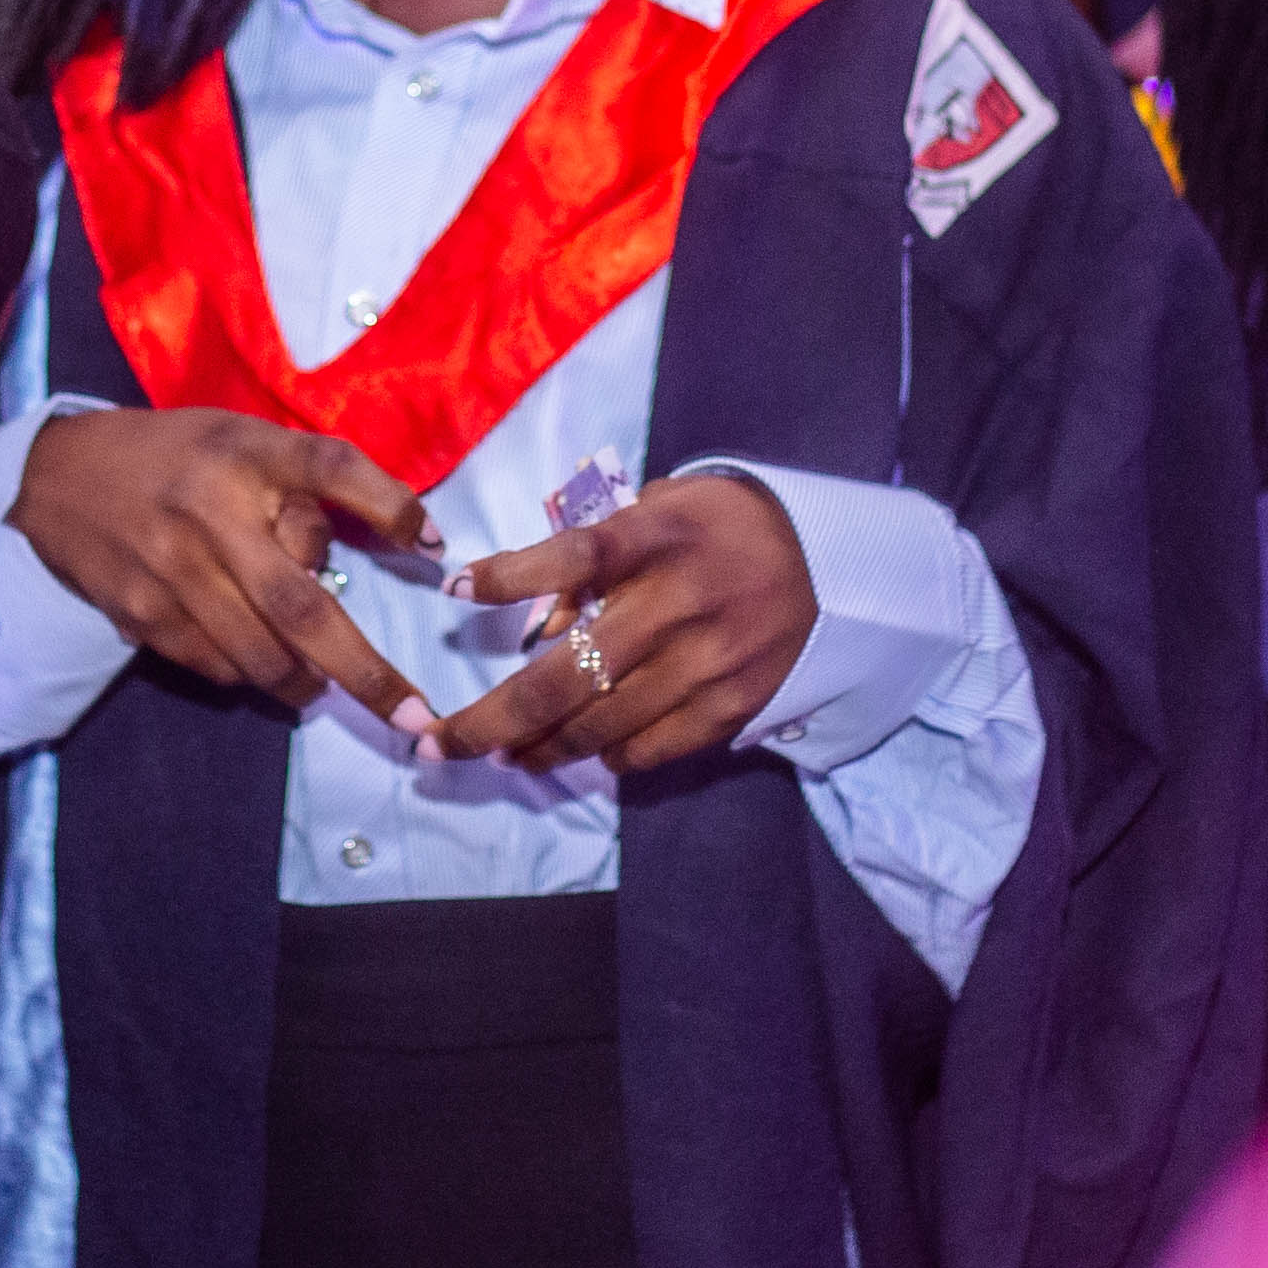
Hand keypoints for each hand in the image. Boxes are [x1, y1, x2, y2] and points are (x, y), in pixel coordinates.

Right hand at [8, 408, 433, 724]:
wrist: (57, 476)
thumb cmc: (174, 456)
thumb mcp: (241, 439)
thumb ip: (307, 484)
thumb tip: (404, 541)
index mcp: (245, 454)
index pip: (330, 466)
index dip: (389, 506)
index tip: (434, 551)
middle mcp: (211, 512)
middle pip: (302, 605)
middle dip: (364, 672)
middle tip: (413, 717)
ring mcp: (172, 570)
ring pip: (261, 656)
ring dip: (305, 682)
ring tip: (317, 681)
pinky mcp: (140, 614)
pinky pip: (216, 667)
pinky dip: (248, 674)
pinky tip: (250, 656)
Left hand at [427, 474, 819, 775]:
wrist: (828, 564)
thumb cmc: (718, 529)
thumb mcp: (659, 511)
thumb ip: (596, 558)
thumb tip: (538, 626)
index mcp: (658, 537)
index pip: (574, 557)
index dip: (509, 576)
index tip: (453, 591)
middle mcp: (679, 603)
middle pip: (564, 677)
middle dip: (489, 722)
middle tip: (439, 746)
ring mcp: (707, 664)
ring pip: (597, 727)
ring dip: (537, 749)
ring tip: (503, 755)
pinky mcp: (731, 707)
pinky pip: (649, 750)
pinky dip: (606, 755)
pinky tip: (583, 750)